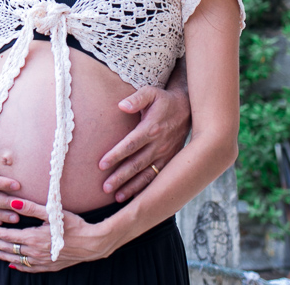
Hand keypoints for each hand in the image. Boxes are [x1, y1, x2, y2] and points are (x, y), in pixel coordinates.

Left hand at [0, 199, 115, 271]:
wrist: (93, 243)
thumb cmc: (74, 225)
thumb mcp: (53, 213)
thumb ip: (31, 208)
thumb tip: (12, 203)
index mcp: (34, 237)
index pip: (8, 236)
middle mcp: (36, 252)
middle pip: (10, 249)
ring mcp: (42, 261)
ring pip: (17, 260)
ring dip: (4, 256)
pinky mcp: (50, 266)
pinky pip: (30, 268)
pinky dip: (19, 267)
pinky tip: (13, 265)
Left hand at [98, 84, 190, 201]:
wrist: (188, 109)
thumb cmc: (163, 100)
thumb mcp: (151, 93)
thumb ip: (136, 98)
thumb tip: (121, 105)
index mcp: (151, 128)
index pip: (130, 144)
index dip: (116, 155)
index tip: (101, 165)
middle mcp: (158, 144)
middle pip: (136, 163)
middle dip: (120, 177)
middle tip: (105, 188)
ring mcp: (165, 154)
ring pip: (147, 174)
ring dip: (132, 187)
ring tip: (116, 197)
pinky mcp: (170, 161)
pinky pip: (157, 177)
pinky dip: (146, 188)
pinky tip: (134, 198)